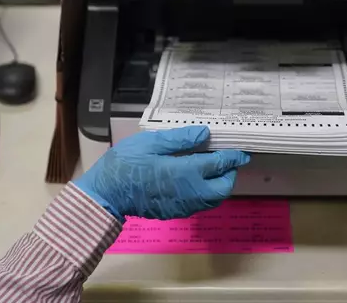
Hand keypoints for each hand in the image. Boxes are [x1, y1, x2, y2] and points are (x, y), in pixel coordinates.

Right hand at [73, 126, 249, 222]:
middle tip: (228, 160)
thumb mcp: (150, 143)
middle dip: (230, 173)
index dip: (233, 157)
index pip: (219, 164)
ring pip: (214, 199)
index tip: (242, 152)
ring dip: (220, 185)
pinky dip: (207, 193)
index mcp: (186, 172)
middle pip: (224, 187)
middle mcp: (191, 193)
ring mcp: (184, 206)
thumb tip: (205, 134)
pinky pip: (201, 204)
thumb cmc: (124, 165)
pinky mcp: (176, 212)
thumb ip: (180, 139)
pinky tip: (198, 180)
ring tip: (214, 169)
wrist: (105, 196)